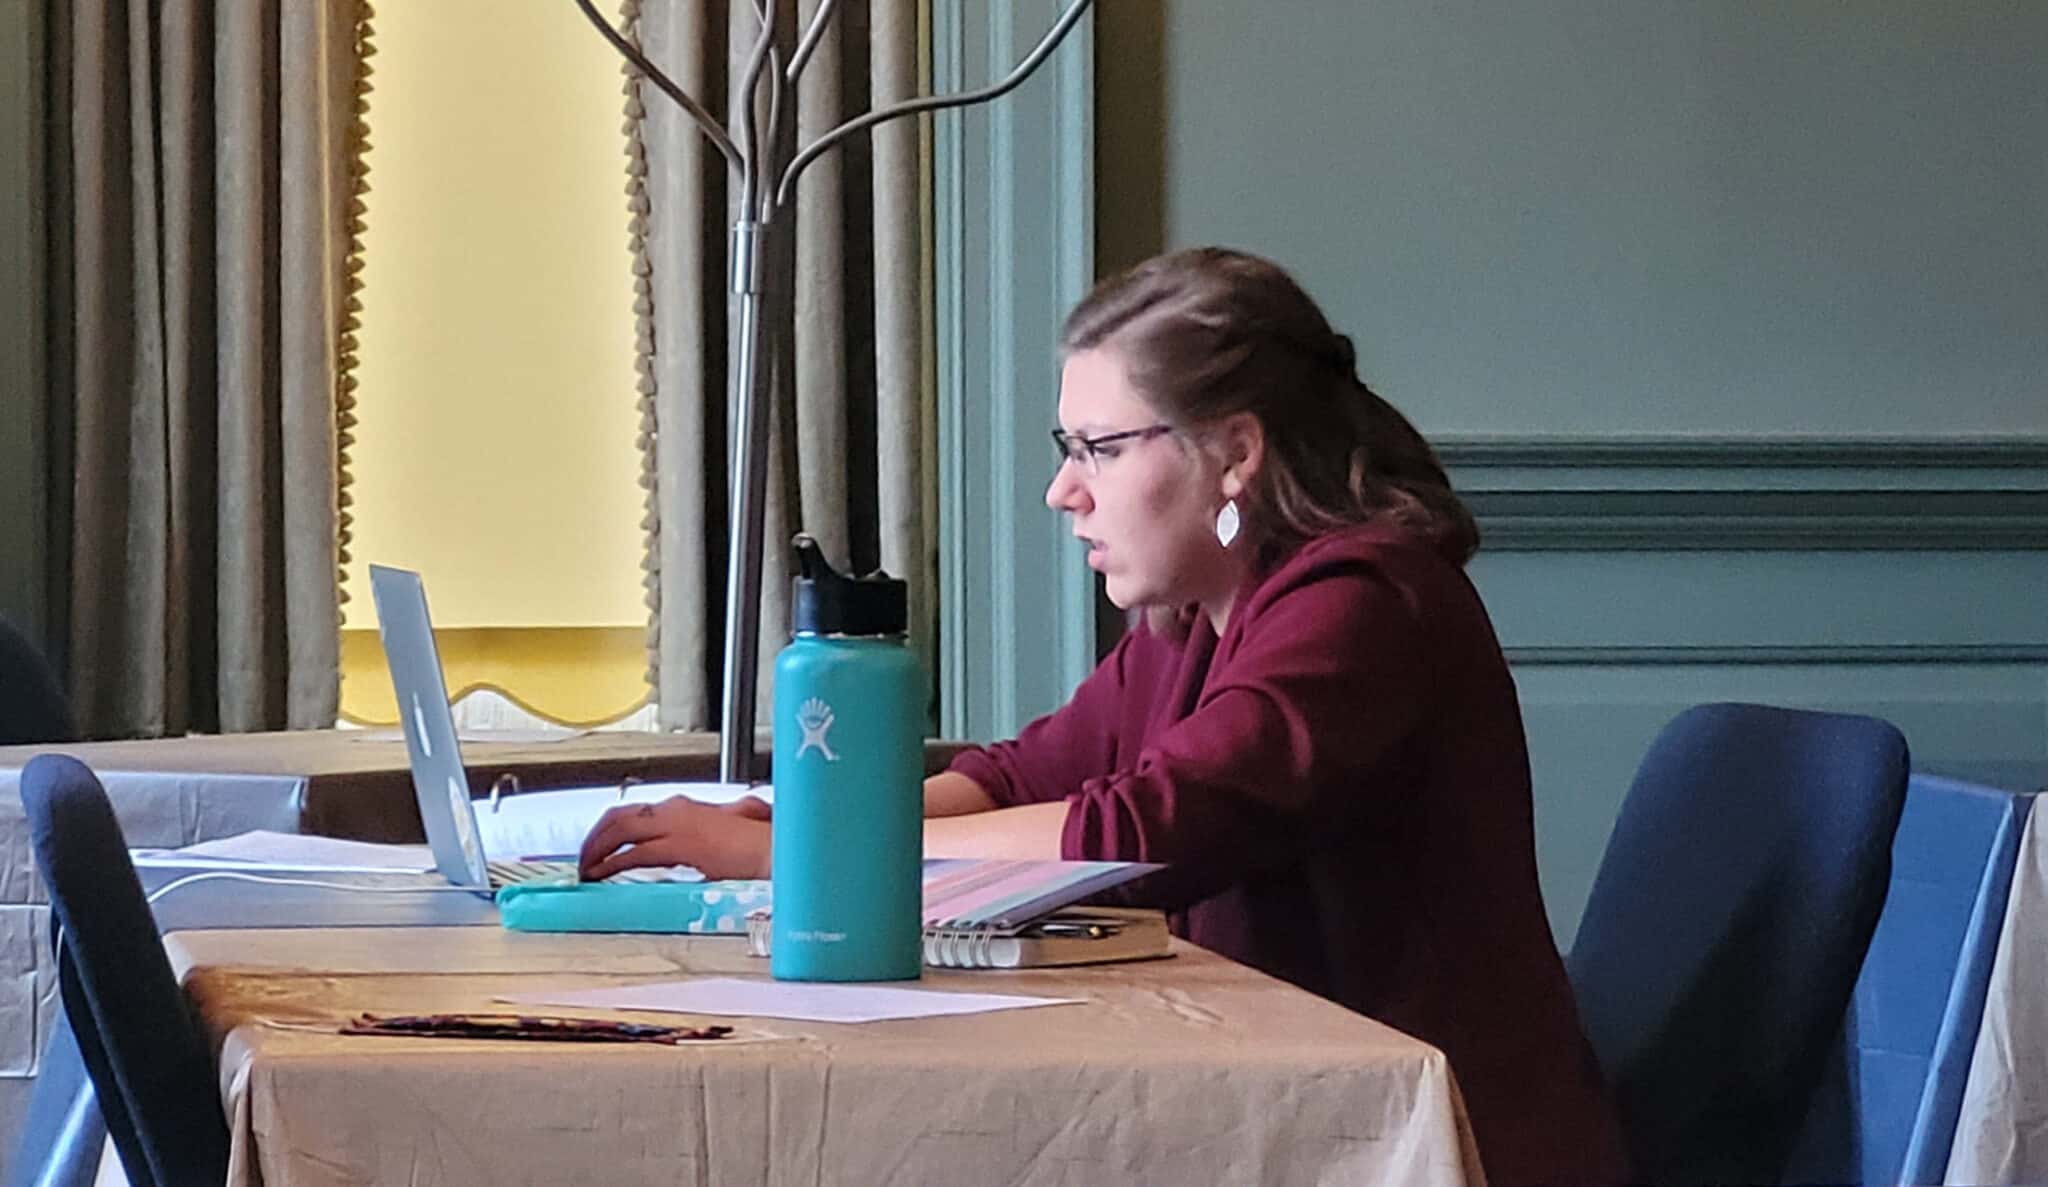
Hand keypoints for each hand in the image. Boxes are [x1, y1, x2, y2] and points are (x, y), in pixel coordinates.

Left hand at [577, 795, 772, 881]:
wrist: (775, 849)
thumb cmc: (757, 843)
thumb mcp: (727, 829)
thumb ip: (710, 828)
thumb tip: (705, 834)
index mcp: (684, 807)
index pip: (633, 812)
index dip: (608, 830)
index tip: (596, 848)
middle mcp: (676, 809)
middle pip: (619, 817)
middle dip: (594, 838)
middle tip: (582, 860)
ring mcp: (678, 824)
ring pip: (621, 832)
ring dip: (597, 851)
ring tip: (586, 871)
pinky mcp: (681, 844)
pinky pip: (636, 853)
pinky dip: (613, 865)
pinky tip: (602, 876)